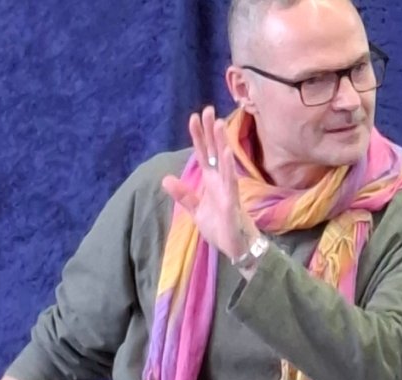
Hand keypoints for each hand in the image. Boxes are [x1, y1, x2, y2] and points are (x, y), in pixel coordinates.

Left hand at [161, 106, 260, 261]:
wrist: (236, 248)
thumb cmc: (220, 227)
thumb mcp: (196, 210)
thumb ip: (183, 194)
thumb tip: (165, 179)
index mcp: (211, 180)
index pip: (204, 154)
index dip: (199, 136)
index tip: (194, 117)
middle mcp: (220, 180)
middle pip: (214, 151)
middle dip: (210, 131)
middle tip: (208, 109)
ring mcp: (228, 189)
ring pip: (223, 161)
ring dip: (221, 142)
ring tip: (218, 123)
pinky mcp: (232, 201)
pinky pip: (230, 181)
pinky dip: (228, 167)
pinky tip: (226, 152)